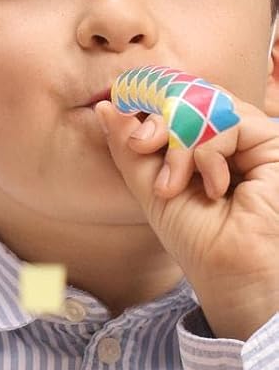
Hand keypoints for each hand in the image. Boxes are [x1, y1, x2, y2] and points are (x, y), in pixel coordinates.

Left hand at [96, 90, 278, 337]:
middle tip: (141, 148)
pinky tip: (214, 188)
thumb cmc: (197, 238)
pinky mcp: (272, 142)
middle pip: (185, 96)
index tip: (116, 112)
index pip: (171, 102)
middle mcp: (228, 136)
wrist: (232, 273)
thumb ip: (129, 147)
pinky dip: (206, 152)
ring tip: (173, 185)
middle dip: (155, 121)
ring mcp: (251, 138)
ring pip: (203, 106)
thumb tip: (106, 107)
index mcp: (199, 144)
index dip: (144, 100)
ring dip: (178, 145)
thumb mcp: (150, 187)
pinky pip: (228, 121)